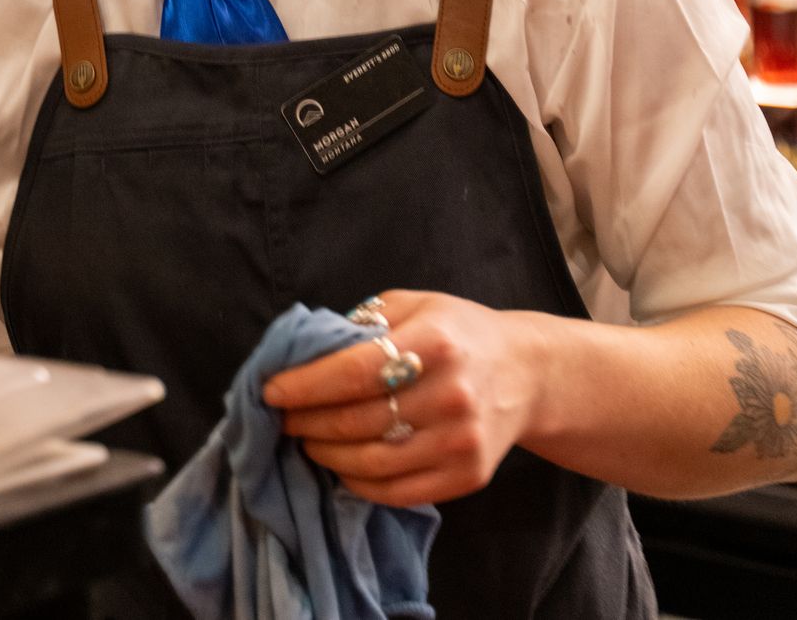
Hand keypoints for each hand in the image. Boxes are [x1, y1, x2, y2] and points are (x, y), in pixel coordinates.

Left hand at [262, 290, 547, 505]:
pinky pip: (397, 491)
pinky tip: (341, 466)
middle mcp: (451, 392)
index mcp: (435, 340)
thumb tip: (306, 352)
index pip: (355, 370)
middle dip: (308, 421)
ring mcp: (461, 440)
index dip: (306, 384)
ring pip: (373, 461)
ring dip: (327, 455)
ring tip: (307, 441)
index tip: (270, 390)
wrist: (526, 374)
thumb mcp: (416, 305)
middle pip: (359, 419)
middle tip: (282, 418)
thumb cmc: (458, 332)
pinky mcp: (467, 476)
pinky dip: (358, 483)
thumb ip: (365, 324)